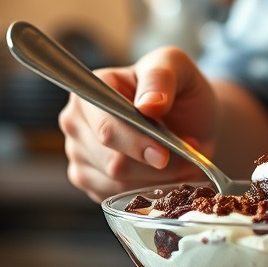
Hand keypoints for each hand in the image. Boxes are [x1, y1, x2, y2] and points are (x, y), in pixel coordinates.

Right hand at [58, 46, 218, 202]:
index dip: (136, 143)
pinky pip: (117, 198)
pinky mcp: (89, 181)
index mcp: (91, 89)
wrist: (190, 121)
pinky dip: (148, 191)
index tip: (164, 154)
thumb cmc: (179, 90)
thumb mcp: (177, 68)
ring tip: (181, 159)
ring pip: (117, 184)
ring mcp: (79, 154)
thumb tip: (148, 104)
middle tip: (187, 151)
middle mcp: (76, 122)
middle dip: (156, 163)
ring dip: (158, 178)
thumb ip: (161, 78)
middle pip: (112, 162)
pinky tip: (165, 174)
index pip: (106, 127)